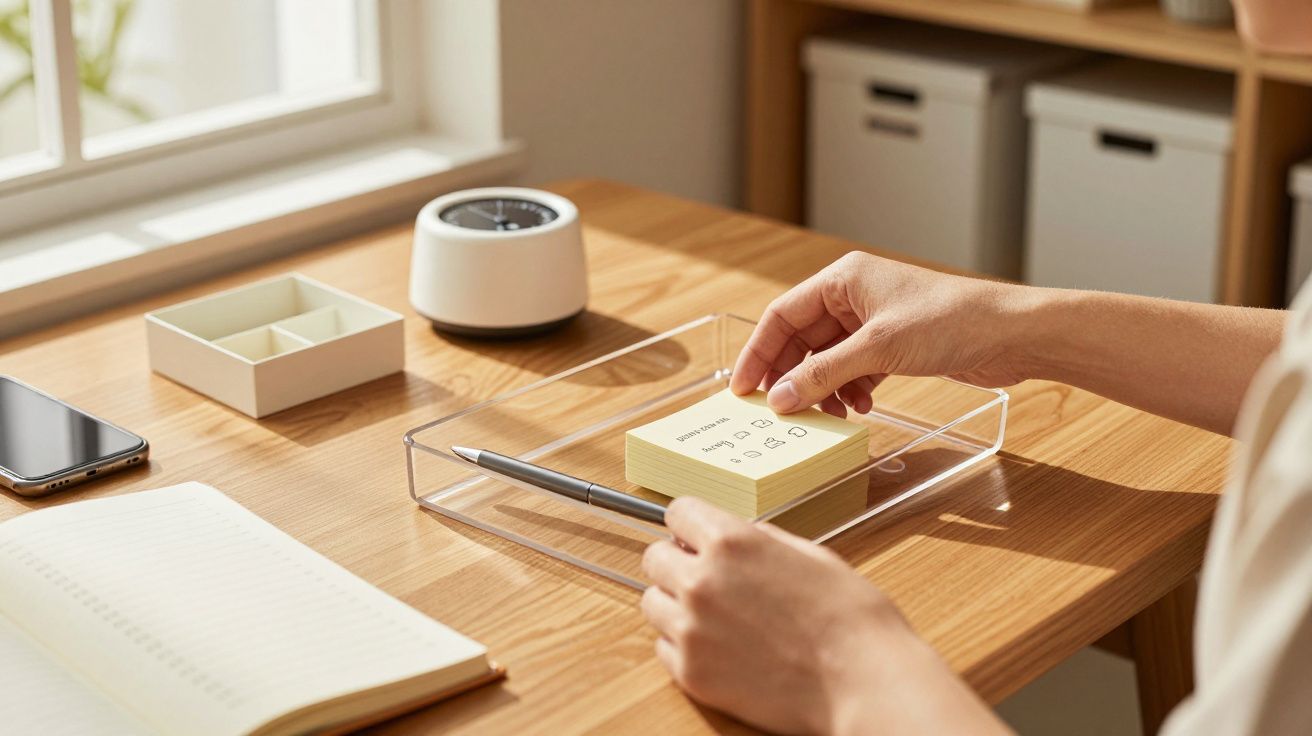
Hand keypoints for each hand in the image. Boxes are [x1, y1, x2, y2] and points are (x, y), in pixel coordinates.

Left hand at [641, 497, 1005, 734]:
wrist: (863, 680)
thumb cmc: (849, 616)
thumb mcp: (807, 552)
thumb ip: (757, 540)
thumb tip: (731, 537)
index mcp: (731, 542)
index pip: (677, 513)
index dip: (690, 525)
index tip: (695, 536)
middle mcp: (701, 581)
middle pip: (654, 557)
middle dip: (677, 562)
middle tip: (705, 577)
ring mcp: (691, 630)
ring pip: (652, 603)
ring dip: (675, 603)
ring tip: (713, 615)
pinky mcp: (691, 673)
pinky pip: (663, 647)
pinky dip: (682, 644)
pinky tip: (718, 646)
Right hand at [731, 251, 1033, 415]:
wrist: (1011, 334)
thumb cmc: (951, 321)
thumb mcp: (878, 348)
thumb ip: (824, 374)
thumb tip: (780, 397)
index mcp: (843, 279)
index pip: (782, 315)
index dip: (758, 352)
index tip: (743, 388)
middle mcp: (854, 296)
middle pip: (802, 339)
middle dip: (792, 376)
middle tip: (779, 411)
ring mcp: (873, 321)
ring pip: (827, 359)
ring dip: (823, 388)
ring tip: (829, 414)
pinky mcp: (893, 345)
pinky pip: (854, 370)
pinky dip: (850, 390)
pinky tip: (860, 408)